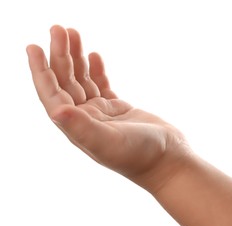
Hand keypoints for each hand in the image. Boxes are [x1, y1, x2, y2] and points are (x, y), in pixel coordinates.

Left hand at [27, 25, 190, 192]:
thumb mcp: (109, 142)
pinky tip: (94, 56)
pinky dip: (96, 70)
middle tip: (59, 29)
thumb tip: (55, 111)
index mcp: (79, 127)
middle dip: (60, 56)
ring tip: (72, 34)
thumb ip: (82, 128)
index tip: (34, 46)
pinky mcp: (119, 109)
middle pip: (66, 83)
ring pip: (83, 82)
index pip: (53, 95)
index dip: (41, 72)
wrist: (167, 160)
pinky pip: (102, 85)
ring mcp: (103, 114)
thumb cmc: (141, 156)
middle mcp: (86, 119)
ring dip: (76, 59)